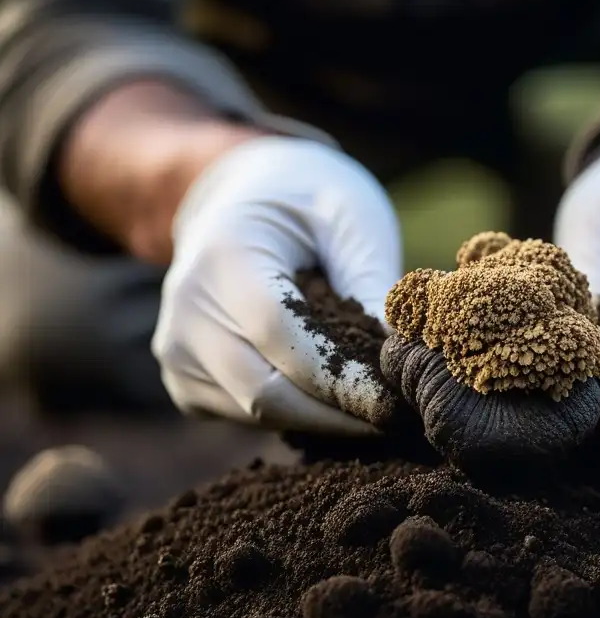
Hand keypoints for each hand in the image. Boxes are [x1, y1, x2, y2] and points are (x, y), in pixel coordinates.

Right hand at [152, 136, 401, 433]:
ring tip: (375, 407)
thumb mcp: (349, 218)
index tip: (397, 401)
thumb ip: (370, 282)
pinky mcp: (184, 380)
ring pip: (258, 414)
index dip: (341, 379)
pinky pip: (247, 416)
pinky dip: (298, 414)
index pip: (281, 336)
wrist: (238, 197)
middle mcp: (187, 309)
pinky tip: (336, 398)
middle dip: (338, 416)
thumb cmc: (306, 201)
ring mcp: (177, 350)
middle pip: (265, 393)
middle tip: (397, 419)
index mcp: (224, 254)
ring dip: (322, 420)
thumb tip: (404, 354)